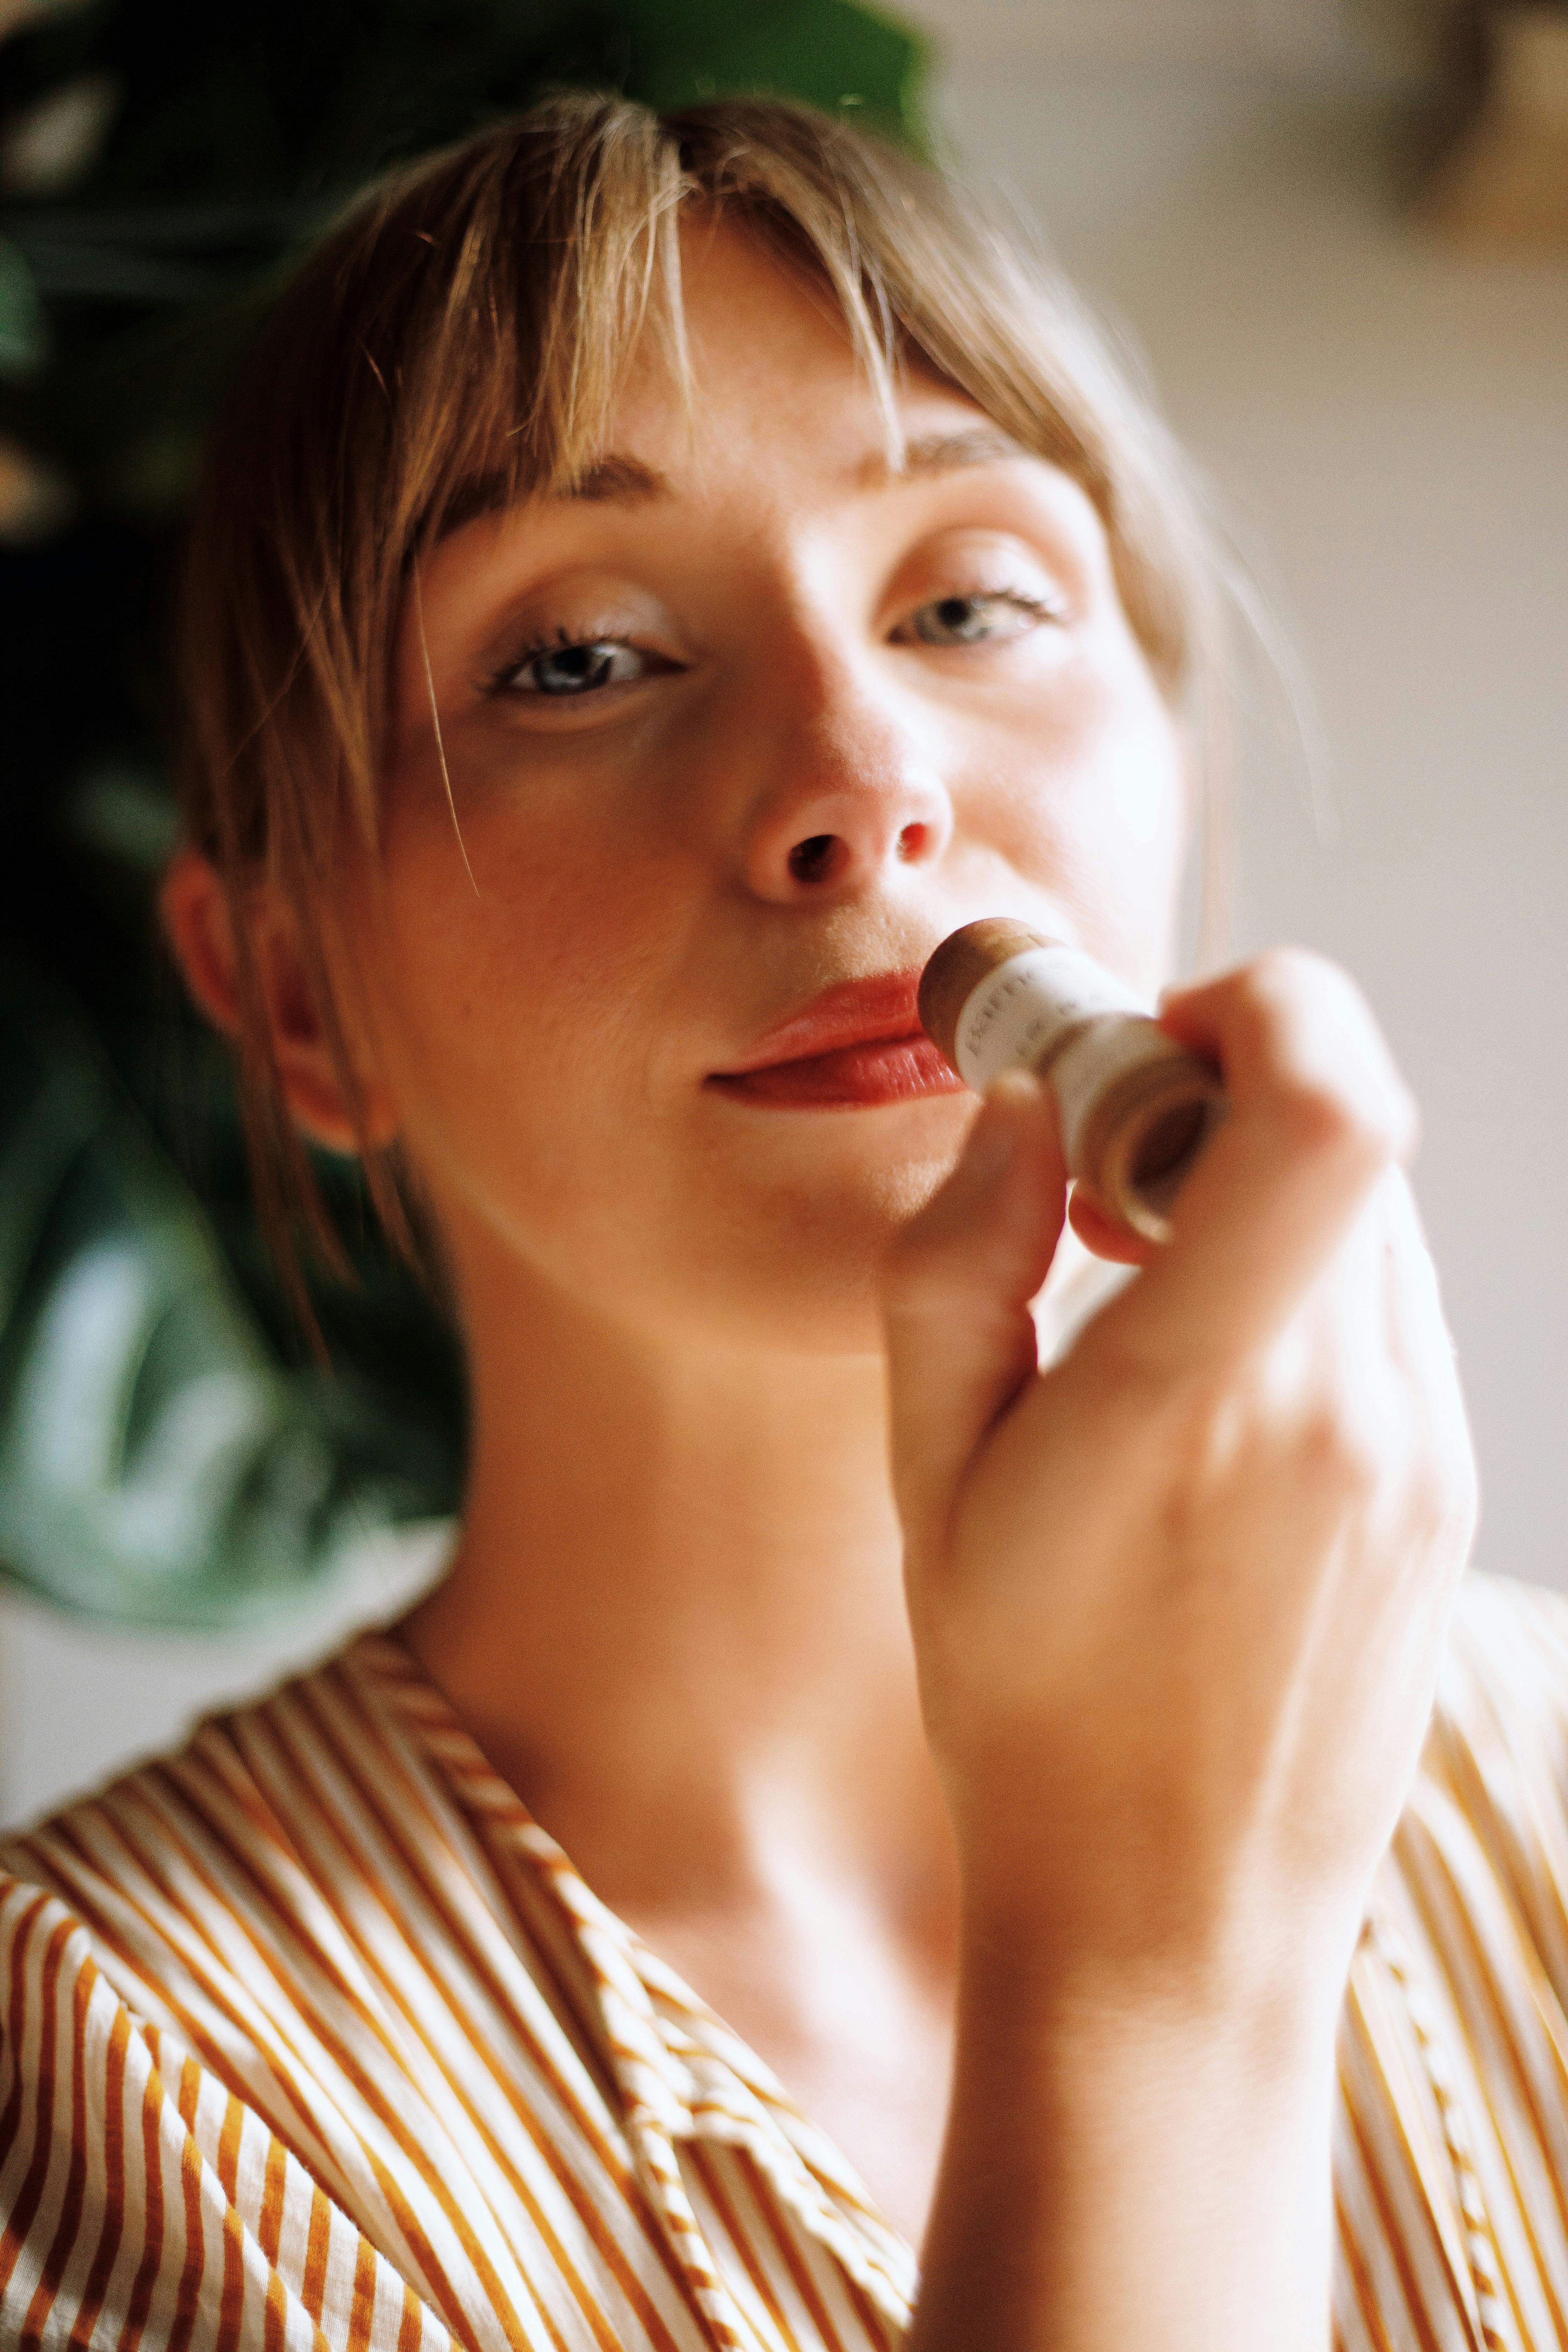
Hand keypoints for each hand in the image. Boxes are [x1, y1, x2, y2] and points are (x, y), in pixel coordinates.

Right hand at [883, 949, 1477, 2019]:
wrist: (1171, 1913)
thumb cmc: (1025, 1703)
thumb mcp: (932, 1480)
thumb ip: (958, 1264)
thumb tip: (1019, 1109)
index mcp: (1205, 1392)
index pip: (1329, 1104)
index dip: (1256, 1011)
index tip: (1144, 1052)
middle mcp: (1350, 1407)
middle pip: (1342, 1131)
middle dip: (1216, 1097)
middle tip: (1104, 1182)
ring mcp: (1421, 1452)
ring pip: (1372, 1216)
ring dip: (1261, 1197)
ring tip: (1150, 1300)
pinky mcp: (1447, 1492)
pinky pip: (1393, 1310)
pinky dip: (1307, 1283)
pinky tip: (1216, 1389)